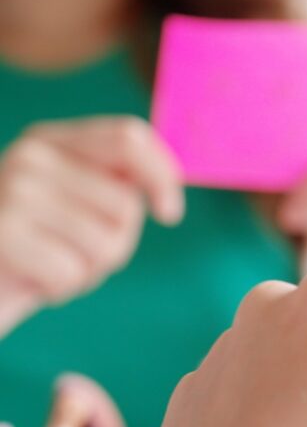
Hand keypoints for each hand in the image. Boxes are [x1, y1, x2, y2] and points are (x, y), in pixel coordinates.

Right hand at [0, 117, 182, 332]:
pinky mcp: (1, 233)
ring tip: (54, 269)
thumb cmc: (31, 251)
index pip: (128, 137)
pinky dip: (63, 289)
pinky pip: (72, 272)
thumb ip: (112, 185)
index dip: (161, 175)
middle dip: (118, 244)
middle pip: (125, 203)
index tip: (170, 213)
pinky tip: (36, 284)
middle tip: (78, 256)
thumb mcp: (71, 205)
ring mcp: (13, 191)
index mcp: (51, 140)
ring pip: (107, 242)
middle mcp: (30, 156)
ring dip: (90, 271)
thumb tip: (166, 195)